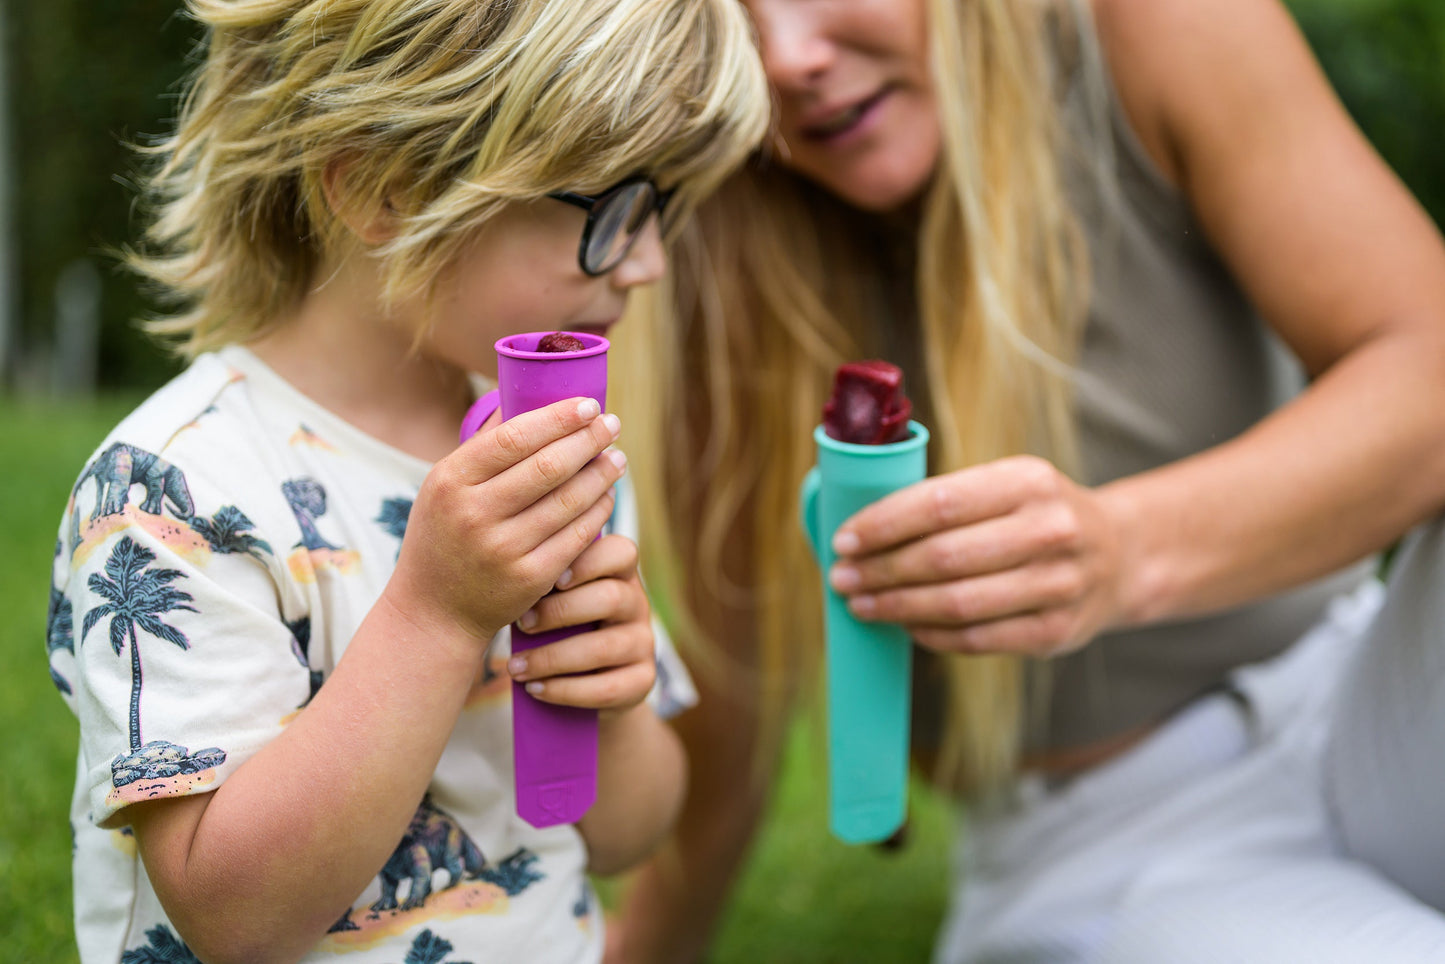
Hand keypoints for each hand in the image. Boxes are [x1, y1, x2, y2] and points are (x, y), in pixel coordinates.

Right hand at [383, 397, 626, 648]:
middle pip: (547, 466)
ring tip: (617, 457)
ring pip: (568, 501)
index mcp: (450, 481)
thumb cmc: (444, 536)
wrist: (433, 612)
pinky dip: (598, 510)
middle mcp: (474, 514)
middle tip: (612, 423)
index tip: (588, 404)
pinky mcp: (530, 578)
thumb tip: (520, 391)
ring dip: (600, 474)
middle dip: (588, 440)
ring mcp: (503, 549)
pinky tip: (608, 494)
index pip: (513, 438)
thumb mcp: (443, 487)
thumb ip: (483, 446)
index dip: (557, 418)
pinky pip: (576, 535)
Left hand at [506, 531, 656, 710]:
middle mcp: (637, 604)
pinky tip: (535, 689)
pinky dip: (565, 690)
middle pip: (611, 598)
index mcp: (620, 574)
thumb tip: (513, 586)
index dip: (590, 562)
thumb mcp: (557, 599)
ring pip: (604, 648)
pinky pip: (606, 688)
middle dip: (560, 611)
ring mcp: (644, 643)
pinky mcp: (643, 680)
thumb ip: (547, 587)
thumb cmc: (559, 626)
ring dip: (552, 658)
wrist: (584, 679)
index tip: (554, 578)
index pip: (621, 552)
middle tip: (521, 624)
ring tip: (516, 667)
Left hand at [828, 455, 1127, 656]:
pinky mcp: (1057, 632)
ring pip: (957, 604)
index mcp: (1029, 481)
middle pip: (944, 557)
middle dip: (881, 570)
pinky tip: (904, 624)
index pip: (939, 502)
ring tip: (861, 604)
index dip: (883, 524)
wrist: (1120, 556)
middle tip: (842, 577)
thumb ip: (949, 500)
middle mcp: (1050, 530)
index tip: (844, 540)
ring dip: (897, 607)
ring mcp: (1059, 585)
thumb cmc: (1036, 517)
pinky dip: (931, 634)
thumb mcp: (1009, 485)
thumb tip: (860, 526)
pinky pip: (977, 640)